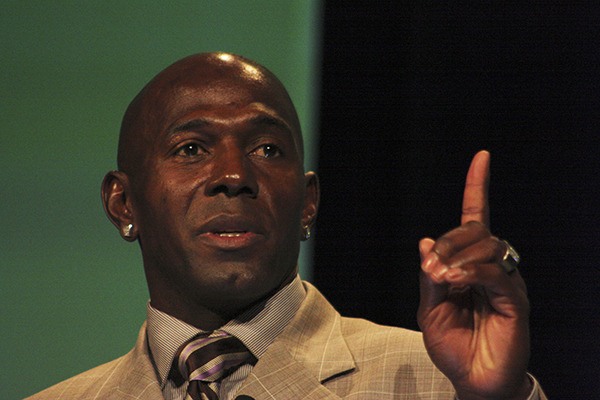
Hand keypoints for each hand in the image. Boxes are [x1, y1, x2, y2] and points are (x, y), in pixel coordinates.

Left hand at [417, 151, 531, 399]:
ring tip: (442, 278)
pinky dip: (472, 272)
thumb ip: (430, 275)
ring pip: (488, 246)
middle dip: (450, 241)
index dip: (477, 187)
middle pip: (477, 230)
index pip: (476, 219)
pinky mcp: (516, 301)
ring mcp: (507, 283)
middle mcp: (493, 268)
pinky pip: (496, 273)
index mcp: (471, 266)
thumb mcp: (430, 308)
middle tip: (431, 266)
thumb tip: (426, 240)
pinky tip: (455, 281)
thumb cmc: (453, 346)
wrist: (472, 381)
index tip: (481, 157)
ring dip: (458, 256)